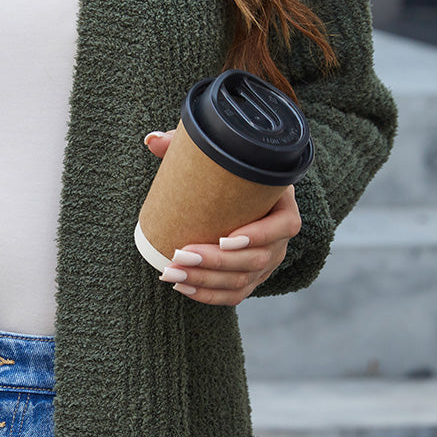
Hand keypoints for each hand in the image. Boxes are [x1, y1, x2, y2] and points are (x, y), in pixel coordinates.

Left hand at [142, 129, 300, 305]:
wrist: (242, 194)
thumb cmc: (232, 172)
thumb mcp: (220, 155)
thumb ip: (189, 143)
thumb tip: (152, 140)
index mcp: (283, 205)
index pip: (284, 225)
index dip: (259, 235)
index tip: (225, 237)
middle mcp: (280, 239)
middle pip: (256, 259)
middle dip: (217, 262)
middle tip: (181, 255)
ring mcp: (267, 261)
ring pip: (243, 280)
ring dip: (206, 281)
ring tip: (173, 273)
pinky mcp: (251, 277)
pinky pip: (236, 294)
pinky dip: (210, 295)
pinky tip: (184, 289)